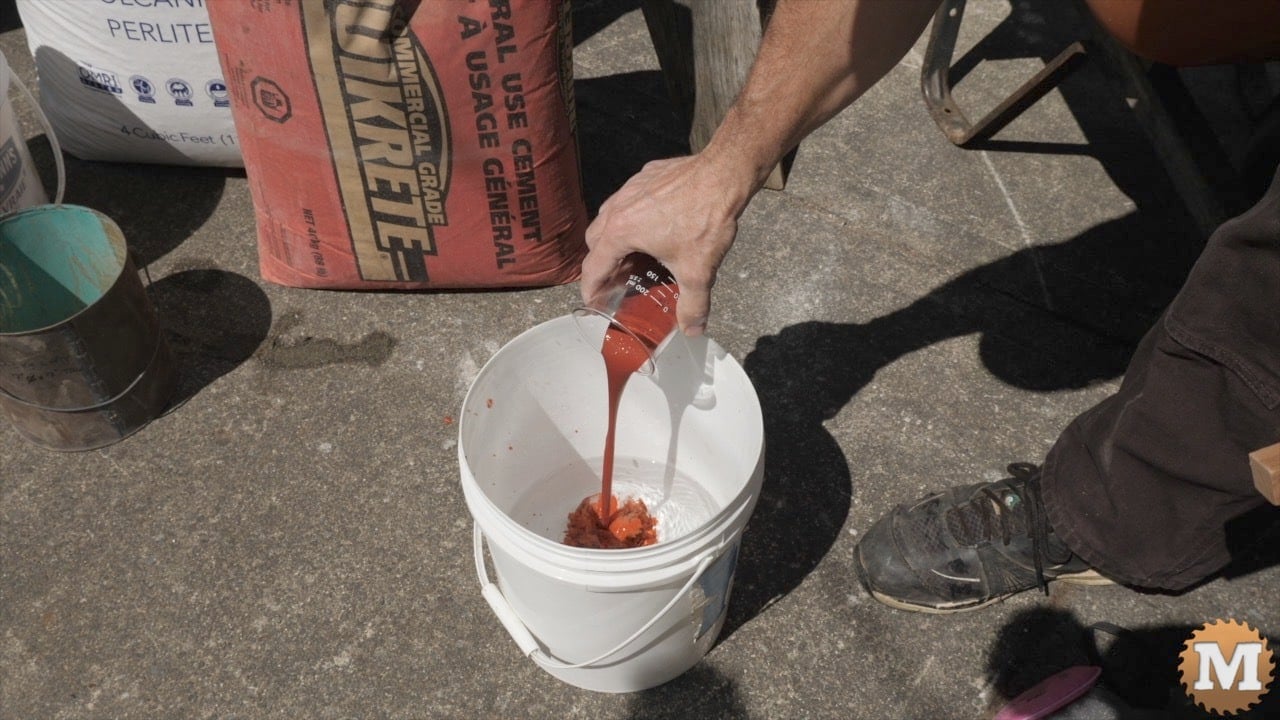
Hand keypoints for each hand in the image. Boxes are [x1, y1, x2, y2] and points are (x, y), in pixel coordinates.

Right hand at [581, 153, 751, 336]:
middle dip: (602, 263)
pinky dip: (632, 216)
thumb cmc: (705, 219)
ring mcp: (630, 188)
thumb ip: (693, 306)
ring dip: (614, 237)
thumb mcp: (698, 271)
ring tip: (634, 254)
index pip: (593, 268)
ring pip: (609, 216)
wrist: (723, 174)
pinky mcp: (646, 175)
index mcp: (621, 232)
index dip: (591, 290)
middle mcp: (618, 207)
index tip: (594, 303)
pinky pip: (629, 199)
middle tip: (618, 280)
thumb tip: (692, 330)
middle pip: (595, 240)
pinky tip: (655, 225)